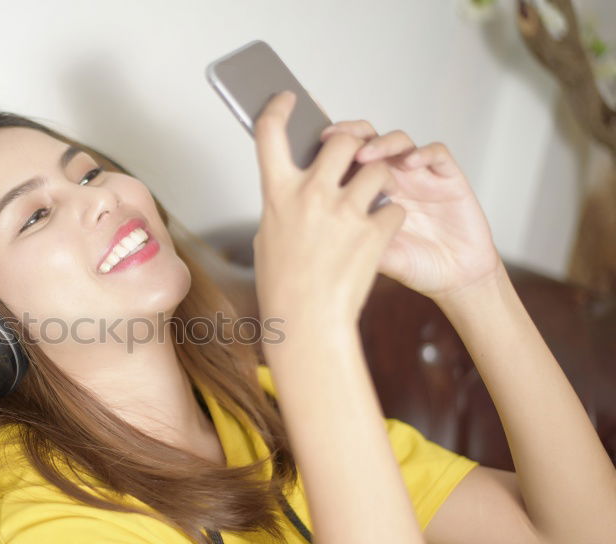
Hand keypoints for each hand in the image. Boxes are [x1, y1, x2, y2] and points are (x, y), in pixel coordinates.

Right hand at [252, 90, 407, 333]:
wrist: (308, 324)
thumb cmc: (283, 287)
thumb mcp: (269, 238)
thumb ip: (285, 204)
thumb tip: (297, 183)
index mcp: (277, 194)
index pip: (270, 132)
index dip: (278, 107)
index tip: (288, 99)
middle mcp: (311, 195)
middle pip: (341, 140)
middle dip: (353, 143)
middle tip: (355, 155)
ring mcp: (346, 212)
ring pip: (378, 170)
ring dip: (380, 180)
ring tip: (372, 200)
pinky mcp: (375, 232)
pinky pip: (394, 209)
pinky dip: (391, 219)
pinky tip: (379, 235)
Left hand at [319, 119, 503, 301]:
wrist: (455, 279)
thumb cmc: (414, 267)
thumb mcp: (372, 256)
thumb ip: (350, 240)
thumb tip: (312, 232)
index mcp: (369, 192)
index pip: (346, 158)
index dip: (330, 149)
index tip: (310, 147)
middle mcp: (393, 178)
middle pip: (369, 139)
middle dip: (351, 134)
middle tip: (333, 137)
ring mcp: (420, 176)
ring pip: (399, 141)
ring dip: (381, 143)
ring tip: (365, 155)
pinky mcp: (449, 178)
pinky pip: (437, 154)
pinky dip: (422, 153)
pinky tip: (410, 163)